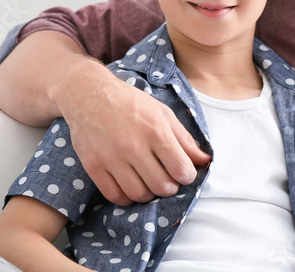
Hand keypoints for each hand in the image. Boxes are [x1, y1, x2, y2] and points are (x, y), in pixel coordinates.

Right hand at [54, 60, 211, 204]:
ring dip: (150, 194)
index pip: (181, 169)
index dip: (188, 176)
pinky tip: (132, 186)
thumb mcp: (163, 113)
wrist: (89, 95)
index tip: (184, 173)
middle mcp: (133, 146)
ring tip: (150, 183)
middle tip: (168, 180)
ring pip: (139, 194)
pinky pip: (115, 196)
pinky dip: (127, 198)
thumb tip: (205, 160)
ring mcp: (111, 158)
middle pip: (161, 186)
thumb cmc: (131, 103)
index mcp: (155, 130)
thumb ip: (184, 139)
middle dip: (170, 188)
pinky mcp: (94, 166)